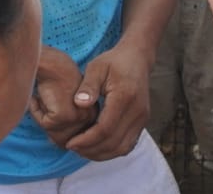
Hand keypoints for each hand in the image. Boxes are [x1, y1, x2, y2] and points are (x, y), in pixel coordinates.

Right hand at [30, 46, 95, 147]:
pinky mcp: (64, 116)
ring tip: (43, 99)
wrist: (50, 60)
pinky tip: (39, 95)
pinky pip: (44, 124)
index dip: (58, 130)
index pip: (75, 140)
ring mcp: (78, 117)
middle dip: (49, 126)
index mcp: (93, 116)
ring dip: (42, 118)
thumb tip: (65, 145)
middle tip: (45, 104)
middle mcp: (89, 118)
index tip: (51, 111)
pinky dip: (36, 111)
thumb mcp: (68, 104)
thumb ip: (69, 125)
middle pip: (63, 141)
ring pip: (53, 134)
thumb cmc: (56, 79)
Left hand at [63, 42, 152, 160]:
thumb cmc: (114, 62)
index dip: (87, 140)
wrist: (137, 58)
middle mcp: (137, 111)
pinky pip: (128, 144)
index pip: (105, 128)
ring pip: (122, 148)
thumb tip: (79, 104)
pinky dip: (111, 150)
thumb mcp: (97, 67)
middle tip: (72, 148)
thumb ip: (88, 86)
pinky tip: (96, 147)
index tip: (70, 143)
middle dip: (91, 150)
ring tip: (81, 150)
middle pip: (114, 142)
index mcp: (125, 97)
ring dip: (101, 154)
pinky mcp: (142, 122)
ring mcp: (142, 119)